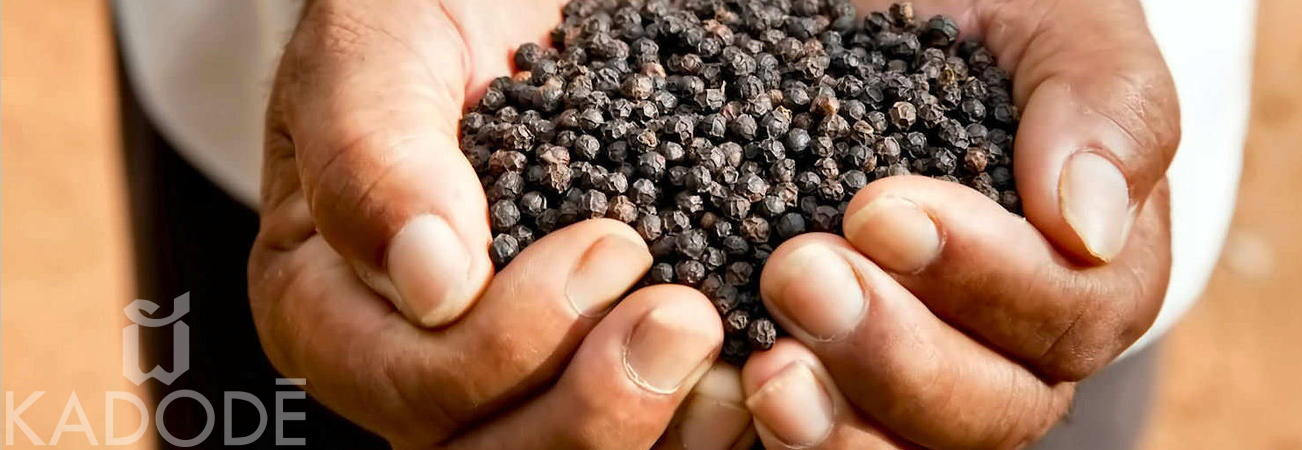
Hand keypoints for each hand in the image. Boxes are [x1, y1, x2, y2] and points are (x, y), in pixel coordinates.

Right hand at [250, 1, 747, 446]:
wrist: (514, 0)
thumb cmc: (423, 11)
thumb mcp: (377, 46)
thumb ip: (372, 153)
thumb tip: (431, 284)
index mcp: (331, 306)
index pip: (410, 389)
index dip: (508, 347)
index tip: (611, 243)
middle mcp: (415, 364)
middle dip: (592, 410)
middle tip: (685, 316)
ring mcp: (510, 376)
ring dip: (659, 432)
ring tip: (732, 357)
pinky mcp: (590, 362)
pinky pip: (646, 434)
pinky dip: (702, 423)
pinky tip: (758, 372)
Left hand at [741, 0, 1177, 447]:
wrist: (897, 25)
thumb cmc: (993, 24)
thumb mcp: (1057, 24)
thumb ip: (1103, 103)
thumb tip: (1088, 225)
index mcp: (1095, 272)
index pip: (1067, 311)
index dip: (979, 275)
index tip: (878, 211)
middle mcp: (1022, 350)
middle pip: (991, 406)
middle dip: (896, 351)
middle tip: (803, 274)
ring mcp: (932, 378)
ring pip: (911, 448)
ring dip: (842, 425)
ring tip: (770, 375)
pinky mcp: (849, 383)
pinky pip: (836, 441)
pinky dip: (795, 435)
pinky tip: (740, 396)